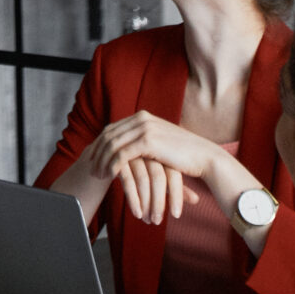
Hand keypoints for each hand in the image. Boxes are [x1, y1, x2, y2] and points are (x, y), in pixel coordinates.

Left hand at [87, 112, 227, 224]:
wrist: (204, 157)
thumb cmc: (184, 154)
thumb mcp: (161, 142)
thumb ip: (144, 140)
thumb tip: (129, 147)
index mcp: (142, 116)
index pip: (112, 129)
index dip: (100, 144)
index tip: (92, 158)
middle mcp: (141, 118)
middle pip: (108, 135)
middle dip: (97, 153)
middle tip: (90, 169)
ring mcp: (144, 128)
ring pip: (112, 145)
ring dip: (102, 162)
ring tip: (97, 177)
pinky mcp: (148, 142)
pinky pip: (122, 155)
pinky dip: (112, 166)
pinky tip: (110, 177)